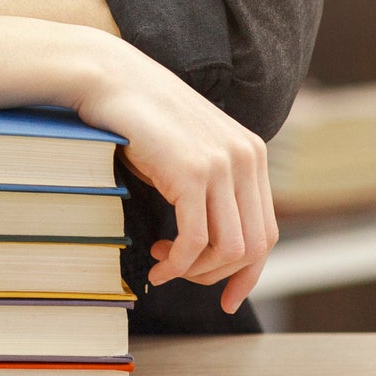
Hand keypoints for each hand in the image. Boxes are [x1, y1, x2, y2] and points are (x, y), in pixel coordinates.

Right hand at [73, 39, 277, 314]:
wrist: (109, 77)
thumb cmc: (138, 116)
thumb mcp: (187, 151)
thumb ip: (209, 185)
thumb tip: (208, 242)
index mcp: (251, 153)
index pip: (266, 231)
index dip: (249, 272)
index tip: (228, 298)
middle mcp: (246, 158)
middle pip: (254, 246)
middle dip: (219, 275)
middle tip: (181, 276)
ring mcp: (222, 164)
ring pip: (229, 248)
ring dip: (196, 270)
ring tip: (164, 264)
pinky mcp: (192, 172)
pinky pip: (196, 240)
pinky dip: (178, 263)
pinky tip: (157, 264)